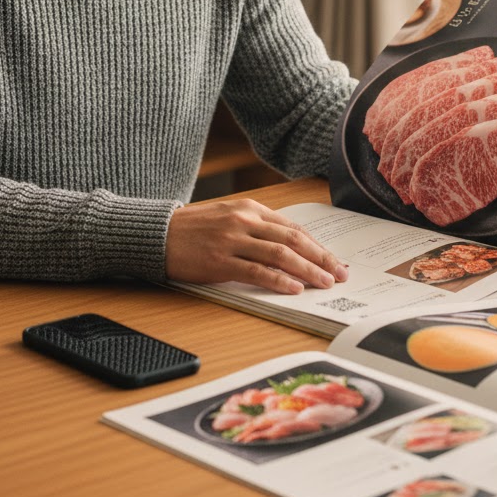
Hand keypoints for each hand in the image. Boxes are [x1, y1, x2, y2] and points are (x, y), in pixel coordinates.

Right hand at [165, 199, 348, 294]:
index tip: (334, 259)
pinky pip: (256, 271)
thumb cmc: (193, 229)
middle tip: (339, 273)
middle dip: (321, 257)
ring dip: (307, 270)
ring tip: (323, 283)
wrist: (157, 234)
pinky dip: (278, 280)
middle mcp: (244, 220)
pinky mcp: (220, 260)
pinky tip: (293, 288)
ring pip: (280, 255)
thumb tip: (289, 250)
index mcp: (249, 208)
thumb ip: (256, 228)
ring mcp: (232, 240)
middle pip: (293, 240)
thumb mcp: (228, 218)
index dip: (317, 244)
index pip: (292, 227)